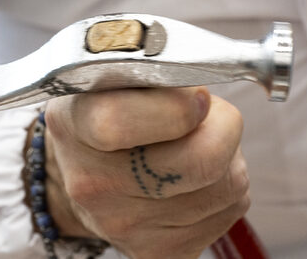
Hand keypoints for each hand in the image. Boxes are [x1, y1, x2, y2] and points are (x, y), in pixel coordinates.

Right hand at [42, 87, 248, 258]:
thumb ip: (153, 66)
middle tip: (208, 114)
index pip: (120, 121)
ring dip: (228, 156)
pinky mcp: (159, 252)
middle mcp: (94, 184)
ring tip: (196, 143)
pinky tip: (196, 177)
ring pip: (228, 183)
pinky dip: (226, 187)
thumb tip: (203, 79)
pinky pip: (231, 209)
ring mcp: (126, 226)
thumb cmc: (112, 109)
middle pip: (201, 161)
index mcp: (76, 124)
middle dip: (223, 126)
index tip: (198, 96)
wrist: (84, 174)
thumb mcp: (115, 74)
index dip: (177, 107)